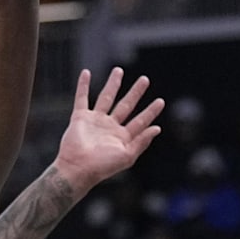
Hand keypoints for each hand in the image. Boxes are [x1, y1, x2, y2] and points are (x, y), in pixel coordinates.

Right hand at [53, 68, 163, 190]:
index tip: (160, 101)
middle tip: (145, 79)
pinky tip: (86, 73)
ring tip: (119, 70)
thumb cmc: (103, 166)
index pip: (140, 120)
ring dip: (113, 84)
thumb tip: (157, 128)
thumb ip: (142, 142)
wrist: (78, 168)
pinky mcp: (80, 117)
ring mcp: (95, 121)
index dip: (151, 111)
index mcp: (123, 137)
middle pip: (126, 105)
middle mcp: (110, 127)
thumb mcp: (127, 156)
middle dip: (135, 92)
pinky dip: (83, 85)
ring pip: (106, 98)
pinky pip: (82, 98)